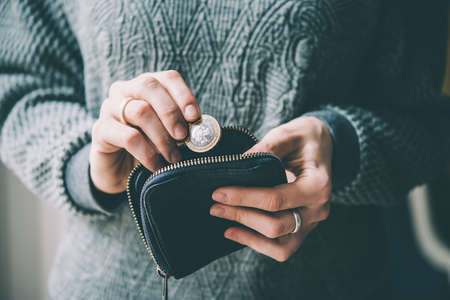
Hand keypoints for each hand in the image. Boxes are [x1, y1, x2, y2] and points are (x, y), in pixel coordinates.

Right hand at [90, 71, 199, 193]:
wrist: (119, 172)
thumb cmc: (149, 147)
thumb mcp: (169, 134)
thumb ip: (183, 127)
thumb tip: (203, 130)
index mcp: (148, 86)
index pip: (168, 78)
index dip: (184, 95)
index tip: (195, 117)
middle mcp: (126, 90)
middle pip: (150, 86)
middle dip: (171, 112)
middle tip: (183, 137)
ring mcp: (109, 108)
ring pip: (139, 111)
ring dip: (162, 137)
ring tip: (173, 157)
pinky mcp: (100, 130)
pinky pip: (128, 137)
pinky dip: (147, 153)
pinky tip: (157, 166)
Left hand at [210, 116, 331, 261]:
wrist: (322, 144)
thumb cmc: (304, 138)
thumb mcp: (287, 135)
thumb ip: (266, 149)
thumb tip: (236, 165)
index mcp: (318, 185)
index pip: (276, 199)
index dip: (244, 198)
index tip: (218, 192)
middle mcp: (318, 209)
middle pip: (276, 226)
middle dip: (241, 216)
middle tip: (215, 205)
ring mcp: (311, 222)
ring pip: (280, 246)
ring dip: (248, 235)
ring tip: (224, 222)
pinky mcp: (302, 229)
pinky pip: (281, 248)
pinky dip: (257, 243)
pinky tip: (235, 231)